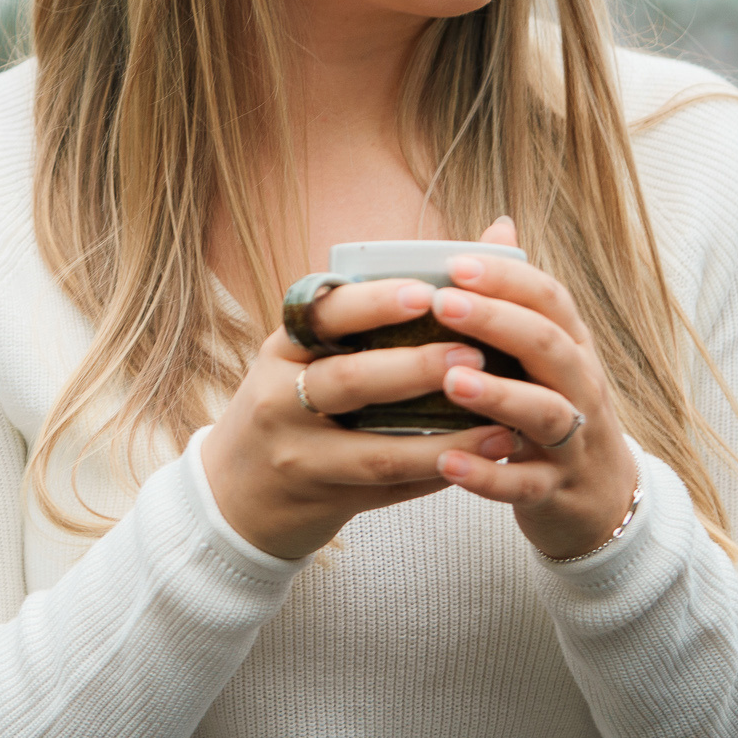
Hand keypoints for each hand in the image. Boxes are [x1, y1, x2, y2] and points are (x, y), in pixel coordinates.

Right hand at [202, 276, 516, 559]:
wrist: (235, 495)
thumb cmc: (291, 402)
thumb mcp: (305, 356)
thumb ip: (371, 313)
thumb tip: (481, 236)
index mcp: (282, 350)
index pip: (324, 316)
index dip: (375, 303)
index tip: (428, 292)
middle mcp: (279, 400)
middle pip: (350, 380)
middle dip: (416, 368)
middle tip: (475, 353)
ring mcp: (298, 456)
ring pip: (376, 450)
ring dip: (444, 439)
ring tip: (502, 427)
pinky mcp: (322, 501)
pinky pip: (389, 490)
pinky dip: (436, 475)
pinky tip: (479, 463)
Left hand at [427, 217, 637, 559]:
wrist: (603, 503)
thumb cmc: (555, 411)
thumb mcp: (546, 355)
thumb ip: (519, 296)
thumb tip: (498, 223)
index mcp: (573, 349)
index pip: (551, 300)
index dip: (507, 277)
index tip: (456, 262)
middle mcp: (581, 389)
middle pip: (550, 346)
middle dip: (498, 321)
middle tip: (442, 303)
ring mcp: (573, 442)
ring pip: (545, 413)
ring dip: (498, 395)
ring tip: (450, 380)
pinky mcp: (555, 492)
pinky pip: (524, 484)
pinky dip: (488, 474)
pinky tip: (447, 462)